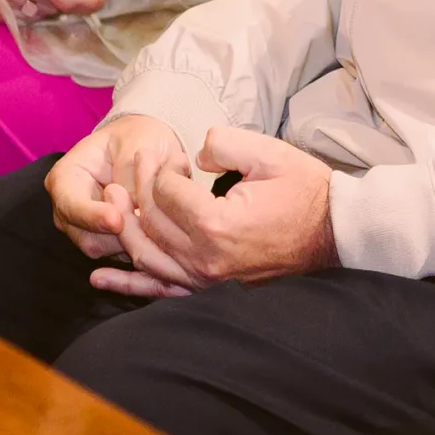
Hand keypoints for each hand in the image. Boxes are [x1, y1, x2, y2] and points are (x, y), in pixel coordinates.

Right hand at [47, 115, 192, 264]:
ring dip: (135, 240)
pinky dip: (143, 246)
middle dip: (121, 234)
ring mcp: (86, 229)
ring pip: (107, 251)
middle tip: (154, 221)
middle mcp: (70, 209)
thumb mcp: (138, 141)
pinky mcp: (107, 243)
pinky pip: (123, 255)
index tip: (118, 220)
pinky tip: (163, 230)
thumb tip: (132, 209)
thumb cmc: (139, 138)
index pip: (71, 205)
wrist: (149, 147)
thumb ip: (131, 172)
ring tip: (162, 218)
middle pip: (87, 237)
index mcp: (66, 177)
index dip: (92, 216)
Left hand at [107, 126, 336, 298]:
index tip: (165, 154)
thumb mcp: (268, 153)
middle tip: (129, 168)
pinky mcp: (211, 290)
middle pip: (150, 224)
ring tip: (110, 204)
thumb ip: (223, 144)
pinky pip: (162, 290)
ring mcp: (207, 280)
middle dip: (135, 193)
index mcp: (217, 224)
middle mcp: (206, 259)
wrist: (334, 233)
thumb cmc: (304, 191)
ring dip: (124, 231)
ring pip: (148, 257)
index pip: (165, 193)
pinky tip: (100, 277)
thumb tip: (195, 155)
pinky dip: (130, 283)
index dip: (159, 168)